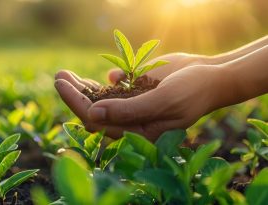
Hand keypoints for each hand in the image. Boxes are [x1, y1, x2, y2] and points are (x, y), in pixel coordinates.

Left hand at [55, 53, 210, 139]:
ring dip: (81, 86)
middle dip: (74, 94)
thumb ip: (129, 110)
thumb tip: (93, 114)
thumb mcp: (163, 101)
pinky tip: (105, 74)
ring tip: (62, 73)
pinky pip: (111, 85)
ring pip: (98, 98)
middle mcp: (130, 121)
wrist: (210, 76)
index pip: (99, 121)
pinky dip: (104, 79)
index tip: (62, 85)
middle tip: (58, 76)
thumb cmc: (193, 92)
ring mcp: (130, 104)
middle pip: (93, 110)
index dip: (77, 103)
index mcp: (136, 132)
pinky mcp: (133, 89)